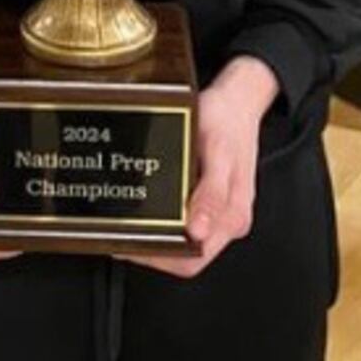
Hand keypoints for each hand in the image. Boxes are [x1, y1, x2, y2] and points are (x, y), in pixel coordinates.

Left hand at [117, 54, 278, 279]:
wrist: (239, 101)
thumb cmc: (226, 120)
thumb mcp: (217, 151)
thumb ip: (211, 194)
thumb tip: (199, 232)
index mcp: (232, 215)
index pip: (193, 259)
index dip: (158, 258)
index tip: (128, 243)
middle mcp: (229, 220)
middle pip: (188, 256)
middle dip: (153, 252)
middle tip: (121, 234)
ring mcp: (222, 213)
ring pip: (187, 243)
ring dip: (159, 238)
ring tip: (129, 223)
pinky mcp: (214, 202)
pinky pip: (189, 224)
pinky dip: (167, 223)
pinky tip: (148, 211)